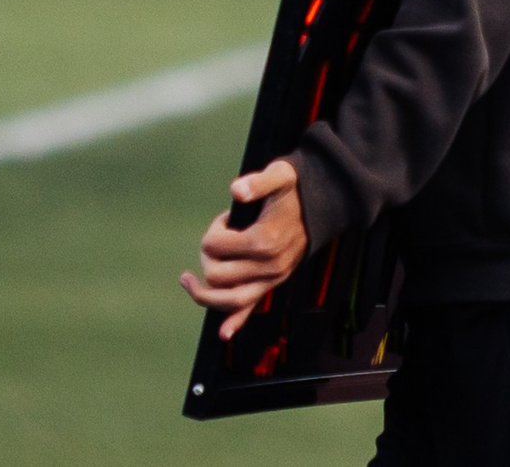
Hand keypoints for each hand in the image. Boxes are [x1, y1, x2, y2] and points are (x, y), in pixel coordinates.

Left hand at [179, 159, 309, 337]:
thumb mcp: (281, 175)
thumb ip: (259, 182)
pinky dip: (236, 322)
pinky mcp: (272, 285)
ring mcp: (271, 279)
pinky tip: (223, 334)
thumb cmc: (296, 190)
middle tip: (219, 236)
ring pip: (227, 299)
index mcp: (265, 241)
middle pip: (216, 274)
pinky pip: (251, 308)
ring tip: (187, 279)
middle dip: (208, 254)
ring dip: (203, 293)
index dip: (214, 230)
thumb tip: (236, 190)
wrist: (322, 206)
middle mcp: (269, 266)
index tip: (226, 218)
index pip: (216, 246)